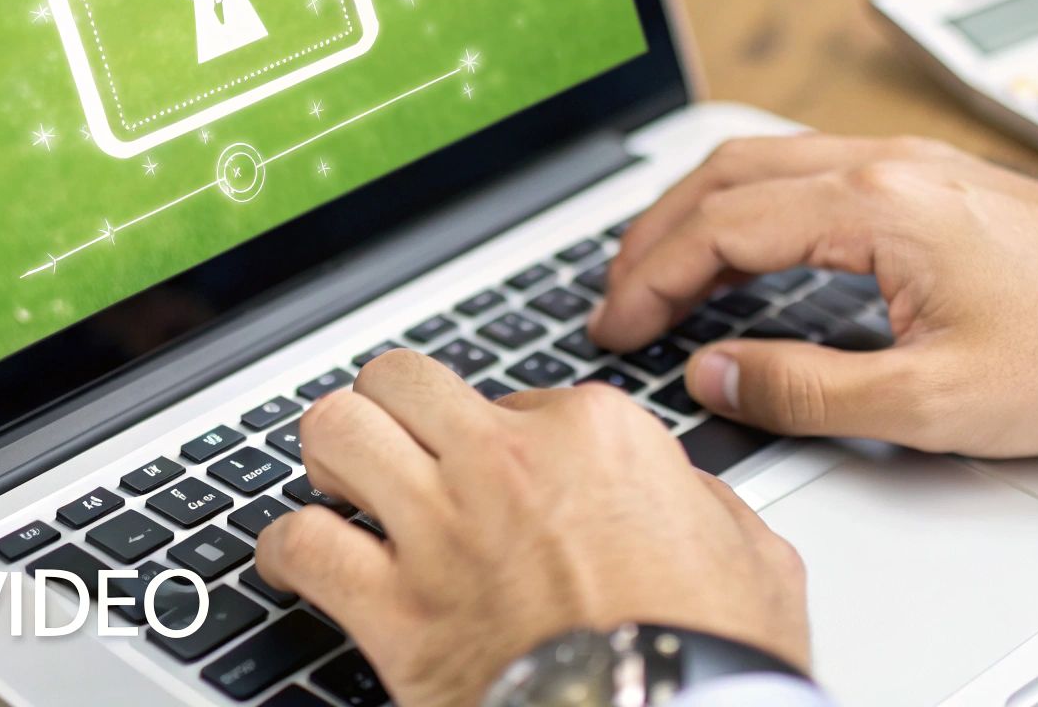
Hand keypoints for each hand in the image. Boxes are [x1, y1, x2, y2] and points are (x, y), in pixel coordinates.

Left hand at [254, 351, 807, 706]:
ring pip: (334, 431)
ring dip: (332, 457)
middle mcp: (504, 462)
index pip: (510, 395)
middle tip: (399, 445)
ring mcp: (441, 530)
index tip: (506, 476)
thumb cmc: (714, 656)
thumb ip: (697, 498)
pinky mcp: (394, 610)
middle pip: (399, 381)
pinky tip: (298, 561)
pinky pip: (299, 545)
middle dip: (391, 410)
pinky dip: (286, 551)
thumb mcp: (751, 553)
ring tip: (343, 486)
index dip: (503, 435)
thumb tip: (673, 491)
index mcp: (593, 433)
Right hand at [590, 134, 1037, 456]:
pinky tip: (739, 245)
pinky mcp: (929, 177)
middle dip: (652, 236)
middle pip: (726, 174)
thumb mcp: (933, 403)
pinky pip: (804, 168)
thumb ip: (807, 390)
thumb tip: (712, 373)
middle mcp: (885, 163)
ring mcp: (909, 162)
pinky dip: (745, 203)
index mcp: (877, 205)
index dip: (651, 278)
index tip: (614, 326)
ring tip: (655, 271)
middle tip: (612, 300)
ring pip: (762, 159)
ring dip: (695, 211)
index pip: (722, 226)